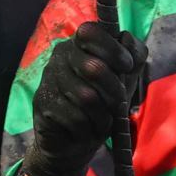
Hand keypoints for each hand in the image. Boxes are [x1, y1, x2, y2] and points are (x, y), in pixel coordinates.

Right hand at [20, 22, 145, 175]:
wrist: (74, 143)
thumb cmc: (102, 106)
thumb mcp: (124, 81)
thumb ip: (133, 57)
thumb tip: (127, 39)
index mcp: (79, 44)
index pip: (91, 32)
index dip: (113, 49)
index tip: (127, 66)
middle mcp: (60, 56)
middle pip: (94, 68)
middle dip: (114, 91)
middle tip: (118, 105)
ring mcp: (48, 79)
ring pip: (86, 97)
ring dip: (102, 116)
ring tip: (101, 121)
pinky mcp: (42, 103)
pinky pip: (75, 118)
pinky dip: (88, 129)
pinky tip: (85, 131)